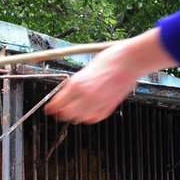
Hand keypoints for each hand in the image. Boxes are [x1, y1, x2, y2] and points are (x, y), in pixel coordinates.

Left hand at [44, 28, 177, 123]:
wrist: (130, 61)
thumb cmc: (110, 60)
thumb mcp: (83, 70)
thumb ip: (74, 84)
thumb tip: (65, 94)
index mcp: (77, 84)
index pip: (57, 103)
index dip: (51, 107)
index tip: (49, 109)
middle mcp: (86, 96)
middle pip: (66, 114)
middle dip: (61, 113)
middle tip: (59, 111)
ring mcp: (98, 103)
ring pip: (79, 119)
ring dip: (74, 116)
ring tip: (73, 112)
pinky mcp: (109, 107)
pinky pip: (94, 118)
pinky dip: (89, 117)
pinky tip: (87, 112)